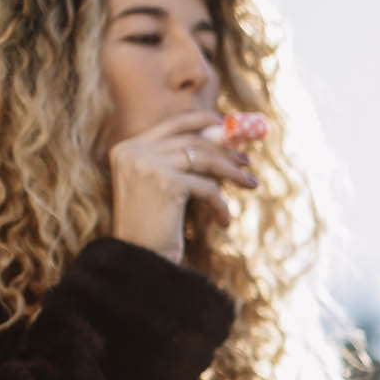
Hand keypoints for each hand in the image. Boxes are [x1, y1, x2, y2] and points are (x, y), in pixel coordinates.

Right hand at [108, 109, 258, 262]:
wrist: (140, 259)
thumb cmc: (154, 228)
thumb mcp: (161, 188)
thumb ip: (178, 162)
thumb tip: (221, 141)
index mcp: (127, 148)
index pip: (171, 124)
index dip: (201, 121)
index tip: (226, 125)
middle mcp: (133, 152)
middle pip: (193, 141)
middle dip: (225, 152)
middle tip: (247, 163)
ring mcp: (148, 165)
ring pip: (205, 160)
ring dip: (233, 174)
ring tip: (252, 184)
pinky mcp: (166, 183)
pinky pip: (208, 187)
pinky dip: (221, 205)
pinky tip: (224, 221)